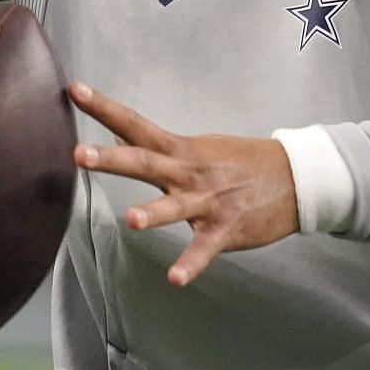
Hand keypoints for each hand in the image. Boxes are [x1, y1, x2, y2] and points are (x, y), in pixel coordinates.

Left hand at [70, 82, 297, 286]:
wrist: (294, 179)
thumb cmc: (243, 163)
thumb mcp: (200, 147)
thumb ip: (159, 148)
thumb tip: (120, 135)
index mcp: (181, 150)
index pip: (135, 125)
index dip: (104, 108)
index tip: (75, 90)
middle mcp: (189, 173)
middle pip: (145, 162)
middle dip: (112, 159)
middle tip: (79, 154)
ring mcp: (208, 202)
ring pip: (175, 208)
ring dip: (153, 214)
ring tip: (131, 220)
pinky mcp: (225, 230)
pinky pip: (203, 250)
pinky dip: (190, 265)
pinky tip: (175, 279)